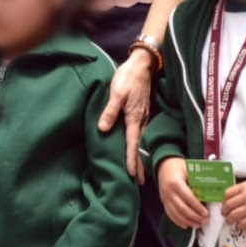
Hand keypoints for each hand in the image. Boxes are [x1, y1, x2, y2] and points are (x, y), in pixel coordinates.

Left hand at [98, 47, 153, 183]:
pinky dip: (137, 144)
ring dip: (139, 155)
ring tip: (138, 170)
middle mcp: (140, 120)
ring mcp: (141, 117)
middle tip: (139, 181)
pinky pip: (139, 133)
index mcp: (134, 118)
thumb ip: (110, 111)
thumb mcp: (116, 93)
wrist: (142, 65)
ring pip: (139, 140)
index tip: (132, 175)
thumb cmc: (128, 77)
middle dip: (139, 164)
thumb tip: (103, 128)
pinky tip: (135, 147)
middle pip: (138, 146)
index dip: (131, 159)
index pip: (132, 143)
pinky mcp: (140, 112)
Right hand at [157, 157, 207, 228]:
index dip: (197, 207)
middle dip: (194, 216)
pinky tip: (186, 225)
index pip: (188, 197)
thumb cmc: (177, 166)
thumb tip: (211, 189)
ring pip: (176, 214)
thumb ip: (197, 179)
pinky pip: (170, 214)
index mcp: (175, 182)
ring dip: (188, 221)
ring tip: (198, 224)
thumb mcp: (188, 168)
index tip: (206, 213)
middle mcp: (168, 192)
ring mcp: (165, 198)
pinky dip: (178, 221)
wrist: (163, 165)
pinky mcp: (164, 202)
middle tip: (204, 220)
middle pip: (182, 208)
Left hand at [222, 181, 245, 229]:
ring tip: (230, 221)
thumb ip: (243, 190)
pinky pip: (244, 223)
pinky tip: (240, 225)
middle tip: (225, 214)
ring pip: (234, 215)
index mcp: (245, 186)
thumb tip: (232, 199)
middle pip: (228, 205)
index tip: (224, 204)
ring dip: (230, 219)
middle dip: (225, 211)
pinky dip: (240, 225)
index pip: (227, 193)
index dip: (223, 200)